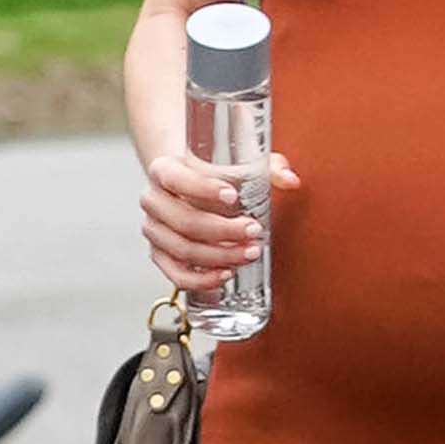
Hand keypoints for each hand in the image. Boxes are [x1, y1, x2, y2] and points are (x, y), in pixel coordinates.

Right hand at [140, 147, 298, 299]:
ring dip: (219, 255)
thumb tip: (292, 180)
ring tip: (249, 253)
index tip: (232, 197)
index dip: (203, 189)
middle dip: (223, 230)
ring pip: (183, 250)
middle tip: (253, 231)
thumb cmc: (214, 175)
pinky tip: (226, 274)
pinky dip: (201, 279)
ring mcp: (154, 231)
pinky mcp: (160, 255)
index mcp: (163, 171)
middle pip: (184, 221)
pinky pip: (176, 275)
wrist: (188, 189)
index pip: (177, 179)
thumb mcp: (240, 164)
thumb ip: (269, 168)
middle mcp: (153, 201)